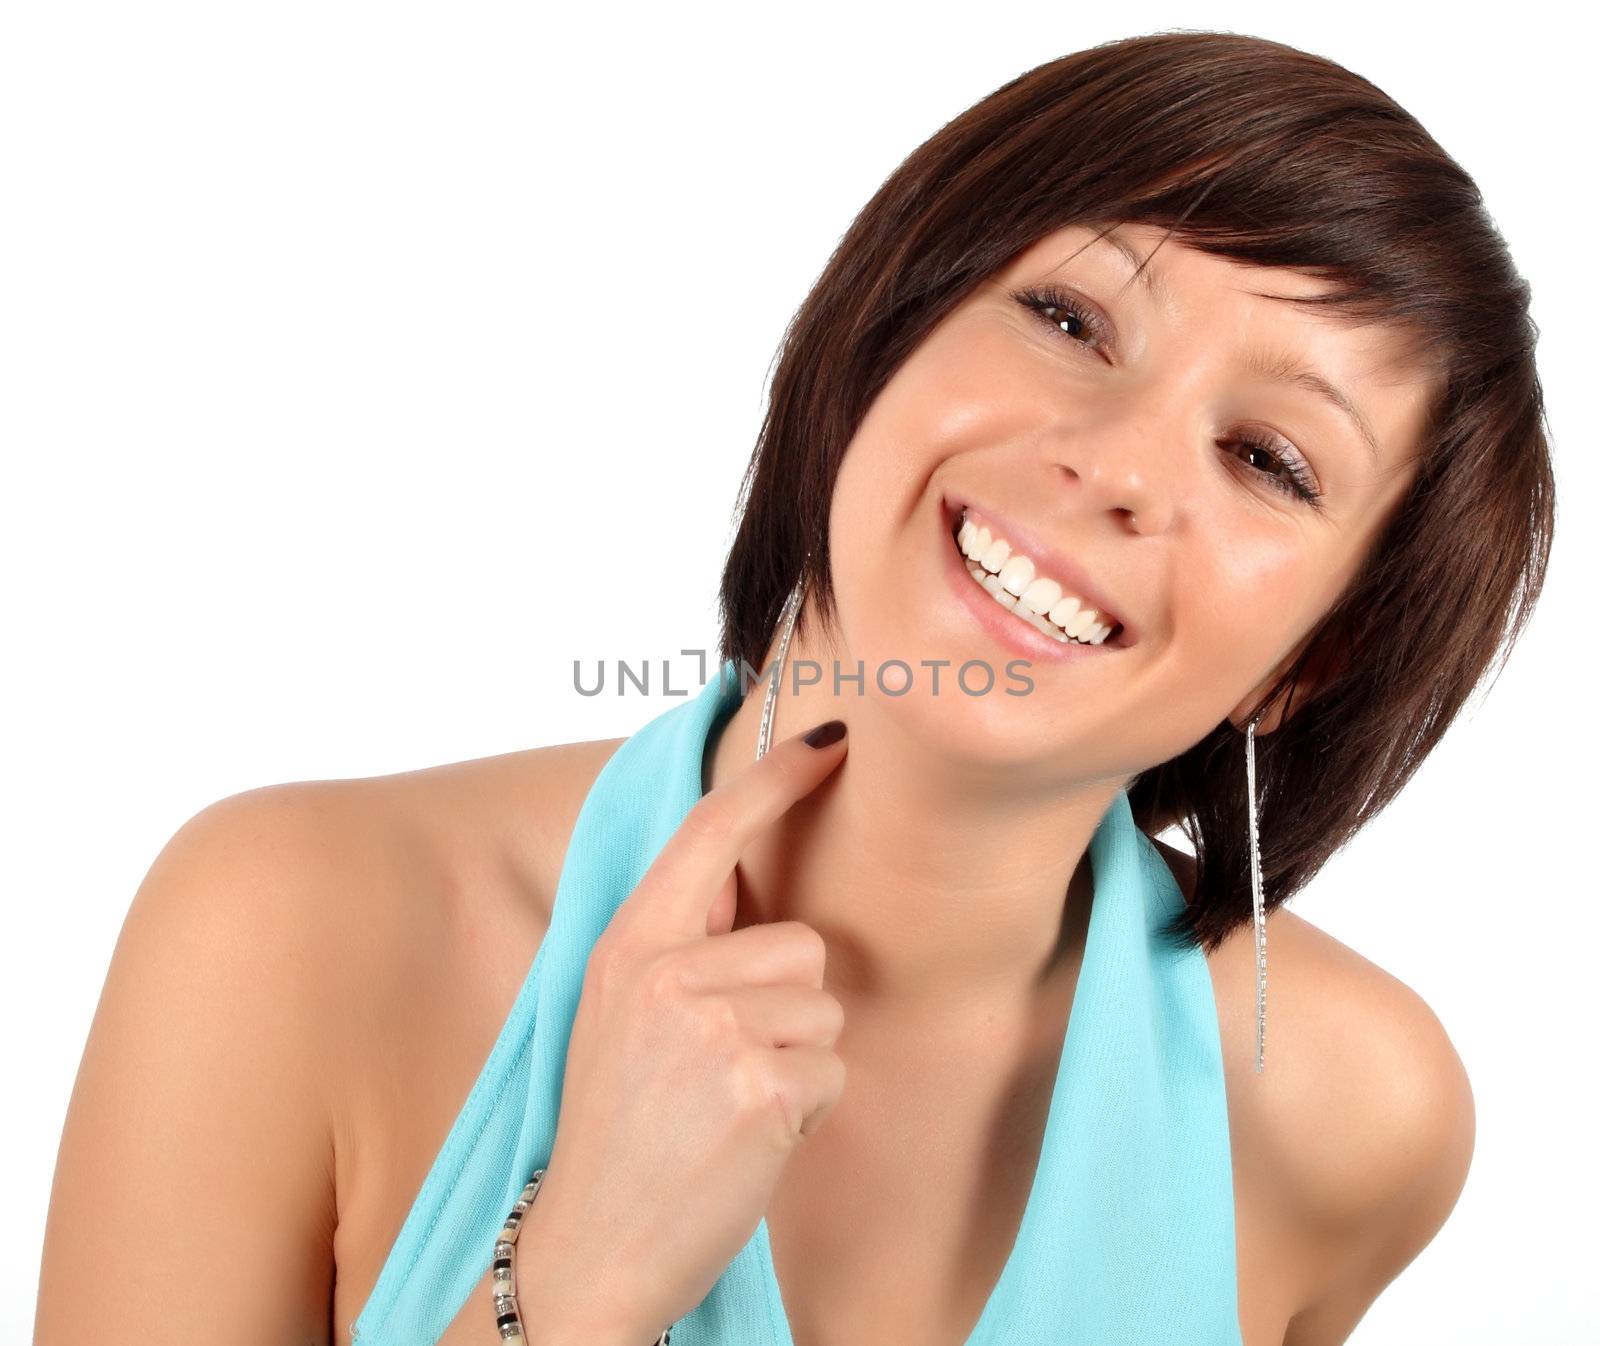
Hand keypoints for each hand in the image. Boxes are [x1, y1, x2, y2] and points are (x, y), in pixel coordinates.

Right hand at [526, 718, 850, 1337]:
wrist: (591, 1249)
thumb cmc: (621, 1131)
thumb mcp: (622, 1016)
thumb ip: (680, 946)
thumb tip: (746, 878)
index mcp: (629, 945)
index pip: (710, 834)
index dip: (776, 780)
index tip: (831, 742)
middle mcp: (664, 972)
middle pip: (803, 944)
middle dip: (787, 1008)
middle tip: (722, 1073)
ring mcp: (710, 1028)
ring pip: (825, 1006)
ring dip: (798, 1060)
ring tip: (730, 1106)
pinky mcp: (757, 1085)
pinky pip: (833, 1068)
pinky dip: (808, 1109)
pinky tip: (749, 1140)